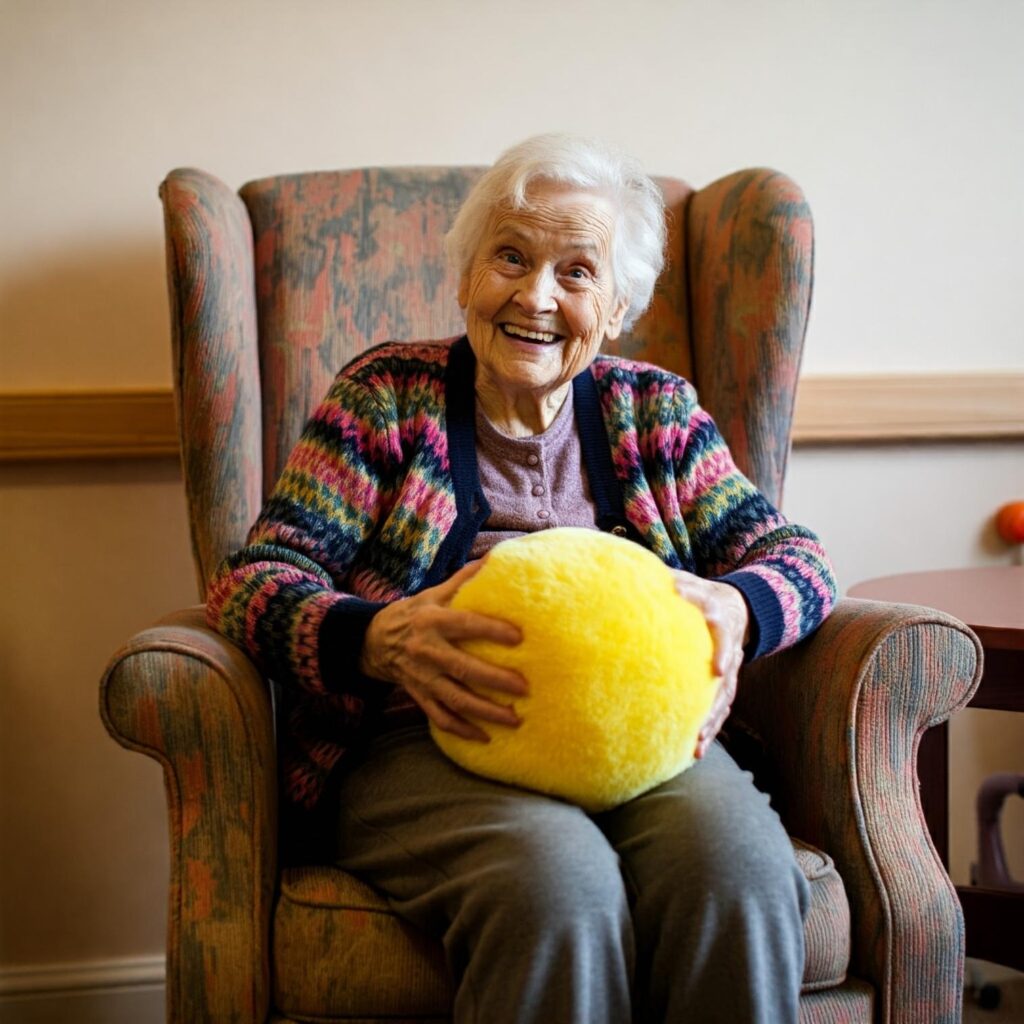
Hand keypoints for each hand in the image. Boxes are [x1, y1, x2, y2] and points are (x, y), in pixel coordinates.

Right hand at [359, 560, 526, 741]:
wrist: (372, 640)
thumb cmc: (414, 613)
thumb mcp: (434, 592)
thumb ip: (465, 579)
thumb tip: (497, 557)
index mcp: (433, 621)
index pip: (465, 625)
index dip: (491, 630)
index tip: (519, 638)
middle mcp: (427, 651)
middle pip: (464, 669)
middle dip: (495, 681)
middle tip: (525, 687)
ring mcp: (422, 678)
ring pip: (456, 700)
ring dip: (486, 712)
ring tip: (515, 718)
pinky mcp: (418, 695)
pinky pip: (440, 717)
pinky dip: (462, 730)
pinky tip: (486, 737)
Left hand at [671, 571, 749, 758]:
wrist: (735, 608)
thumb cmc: (702, 594)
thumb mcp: (690, 582)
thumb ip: (673, 582)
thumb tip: (644, 577)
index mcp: (720, 619)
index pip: (722, 630)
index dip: (722, 648)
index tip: (717, 668)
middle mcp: (729, 648)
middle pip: (727, 674)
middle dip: (717, 694)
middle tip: (706, 708)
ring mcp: (731, 670)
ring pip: (724, 699)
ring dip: (711, 723)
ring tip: (697, 746)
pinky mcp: (726, 686)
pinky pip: (719, 709)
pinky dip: (709, 730)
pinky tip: (695, 752)